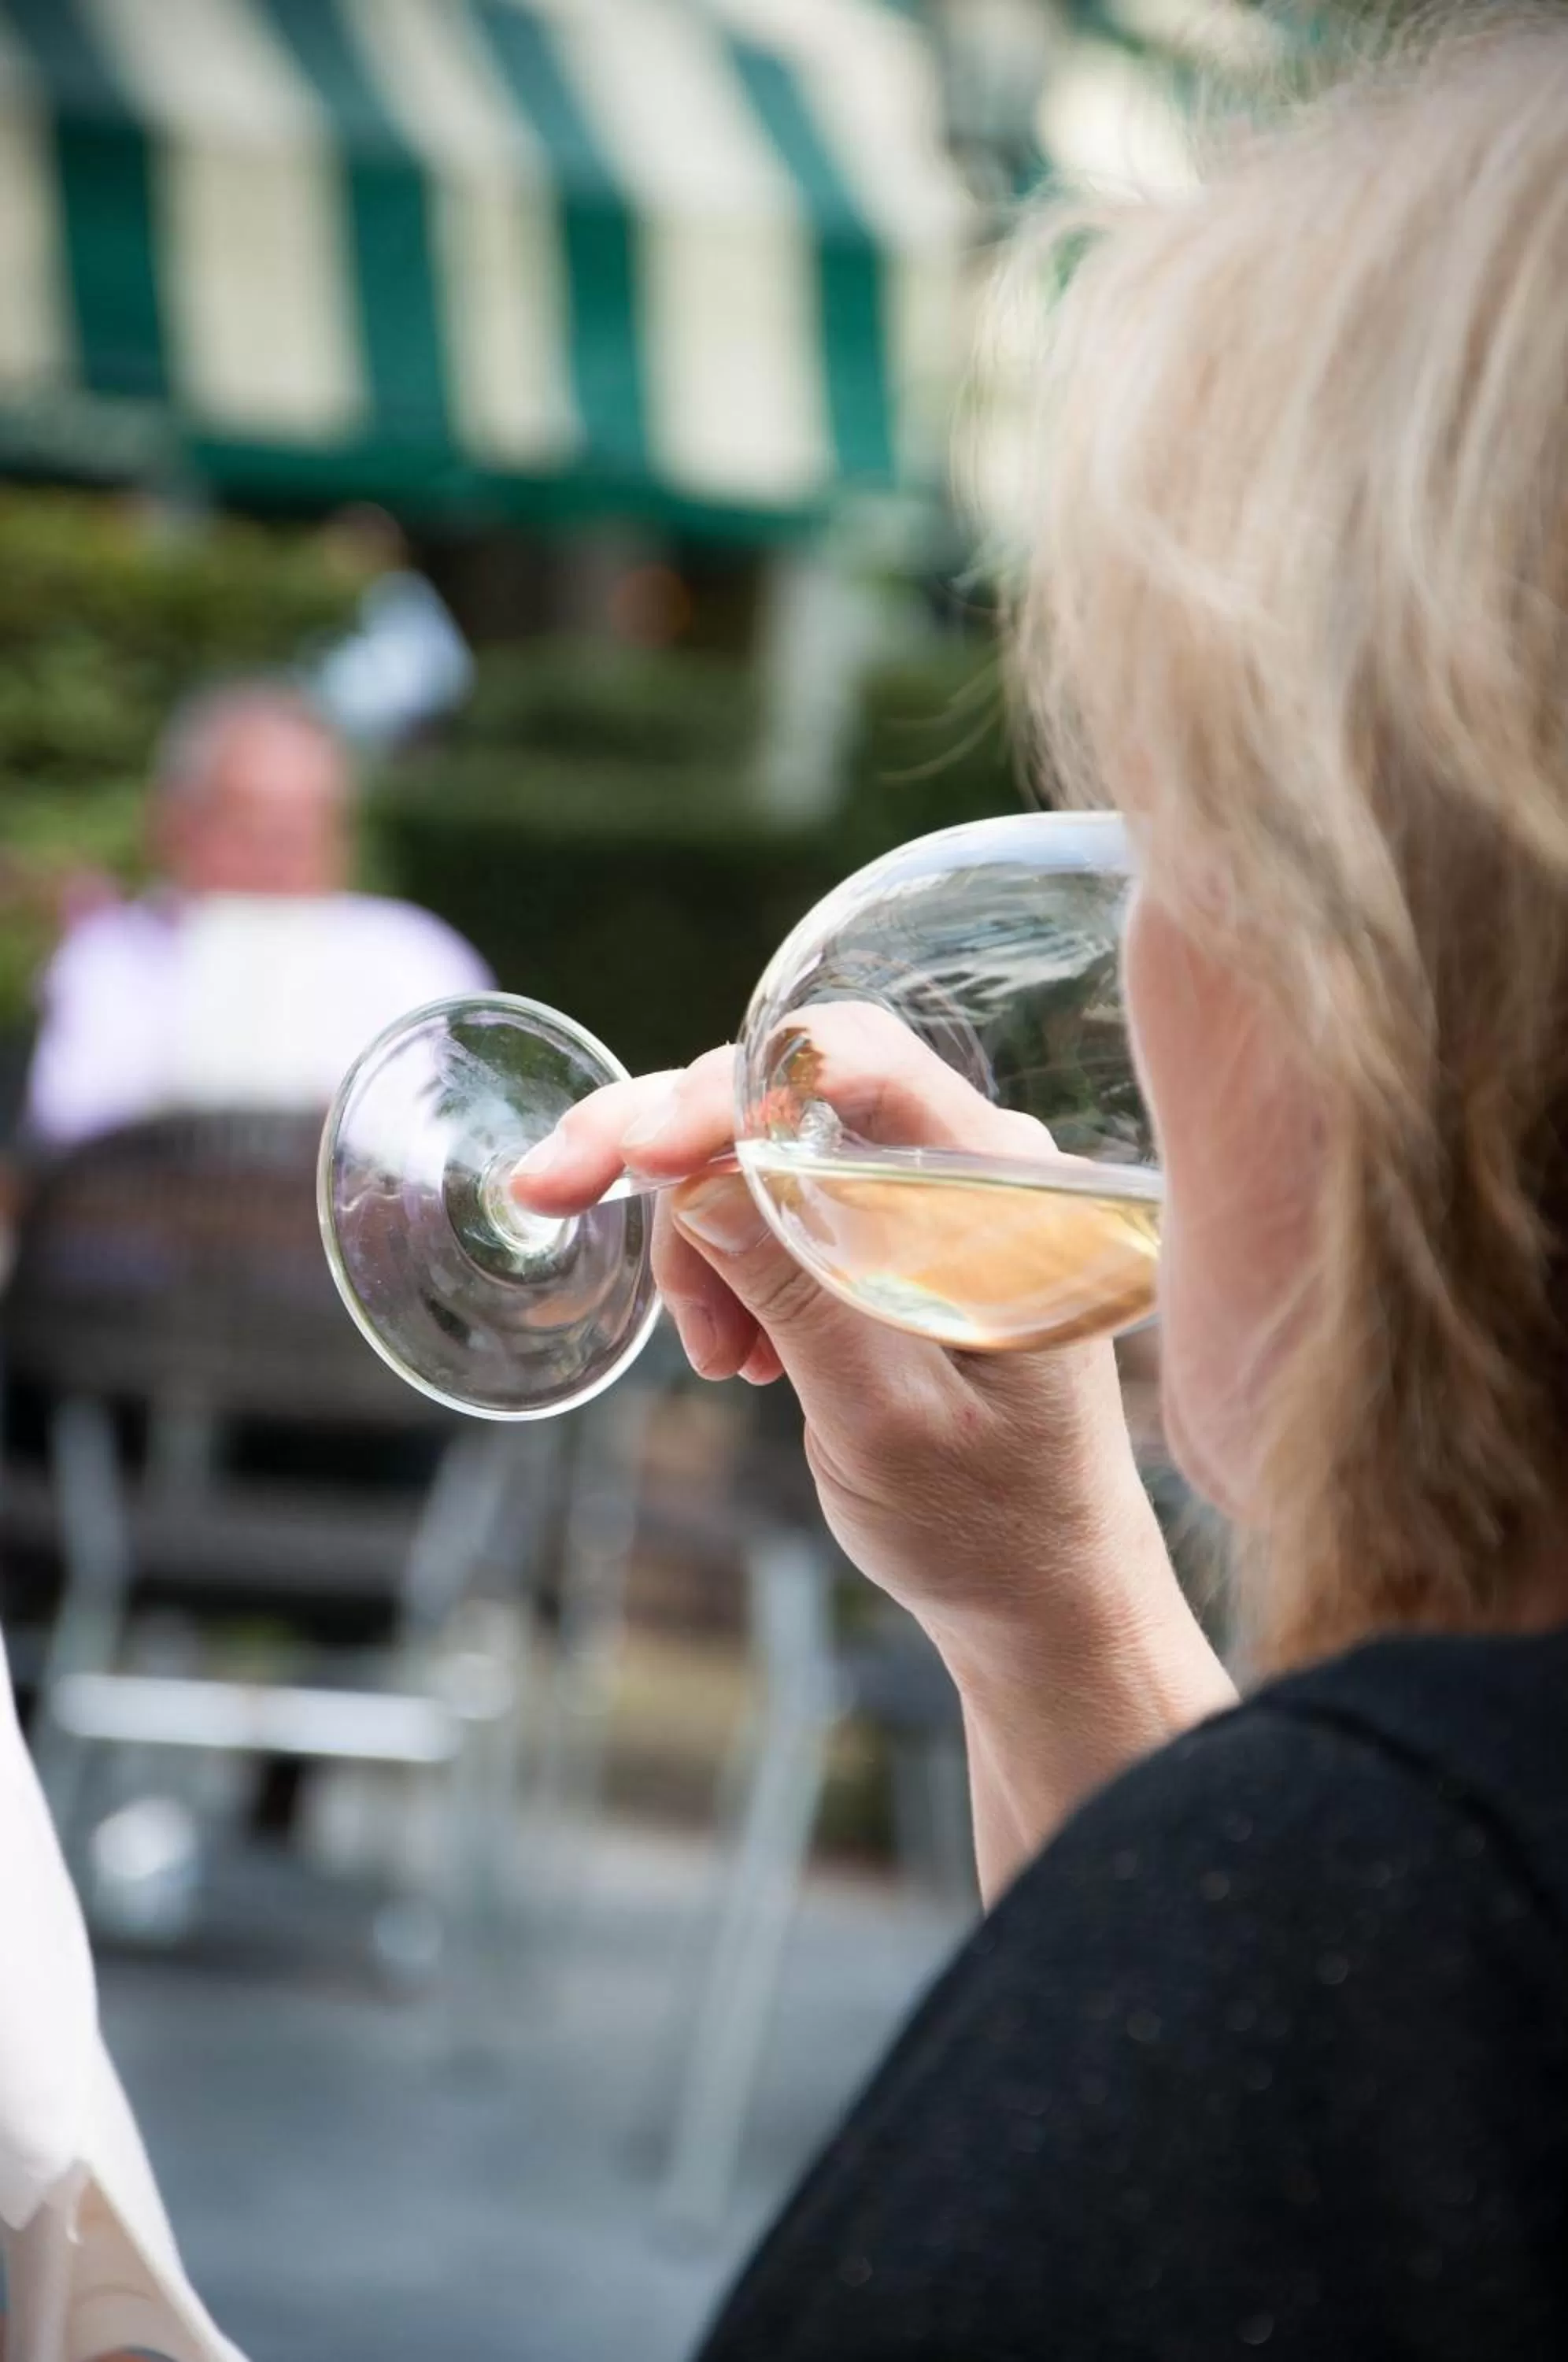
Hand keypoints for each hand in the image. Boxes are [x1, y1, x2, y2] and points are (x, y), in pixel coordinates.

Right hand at [513, 1022, 1234, 1886]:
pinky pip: (773, 1202)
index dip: (726, 1086)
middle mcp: (965, 1161)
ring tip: (717, 1354)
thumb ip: (797, 1290)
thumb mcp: (881, 1418)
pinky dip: (726, 1264)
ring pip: (758, 1147)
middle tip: (553, 1192)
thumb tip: (695, 1175)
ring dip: (700, 1236)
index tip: (638, 1155)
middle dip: (665, 1147)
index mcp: (998, 1185)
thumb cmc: (988, 1522)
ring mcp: (923, 1193)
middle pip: (783, 1087)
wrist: (1037, 1591)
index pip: (851, 1063)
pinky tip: (738, 1353)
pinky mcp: (885, 1232)